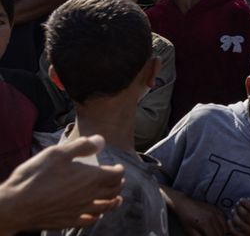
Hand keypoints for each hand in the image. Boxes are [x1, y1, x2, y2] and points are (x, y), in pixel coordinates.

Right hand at [0, 135, 123, 232]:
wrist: (16, 204)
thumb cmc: (36, 176)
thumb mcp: (58, 153)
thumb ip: (82, 146)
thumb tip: (101, 141)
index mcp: (91, 178)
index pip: (116, 175)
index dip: (119, 170)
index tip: (118, 167)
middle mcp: (90, 195)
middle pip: (113, 191)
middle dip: (118, 185)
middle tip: (118, 181)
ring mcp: (80, 210)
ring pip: (105, 207)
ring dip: (113, 201)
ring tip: (116, 199)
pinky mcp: (69, 221)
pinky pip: (88, 220)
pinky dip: (96, 216)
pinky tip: (96, 216)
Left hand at [173, 194, 226, 235]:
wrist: (185, 204)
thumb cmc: (185, 218)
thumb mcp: (190, 231)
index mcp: (205, 223)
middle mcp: (213, 217)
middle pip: (220, 233)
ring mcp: (216, 212)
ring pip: (225, 228)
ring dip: (221, 233)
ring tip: (214, 234)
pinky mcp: (217, 210)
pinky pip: (224, 221)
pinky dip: (222, 226)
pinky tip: (217, 229)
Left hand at [228, 199, 249, 235]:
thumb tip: (245, 199)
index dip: (245, 202)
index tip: (241, 200)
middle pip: (245, 214)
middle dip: (239, 208)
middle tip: (236, 204)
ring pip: (239, 222)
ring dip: (234, 215)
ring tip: (233, 211)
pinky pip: (234, 231)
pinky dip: (230, 225)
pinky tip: (229, 220)